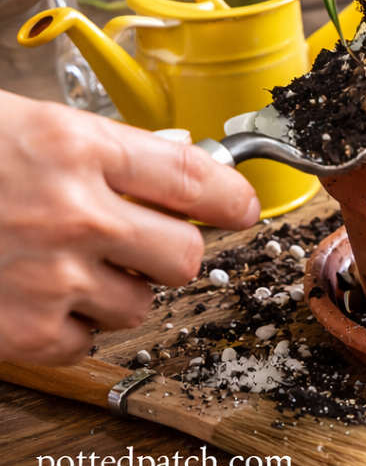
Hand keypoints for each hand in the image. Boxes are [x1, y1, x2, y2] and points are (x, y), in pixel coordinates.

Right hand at [0, 90, 259, 365]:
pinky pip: (88, 341)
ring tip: (73, 261)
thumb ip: (113, 147)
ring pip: (141, 303)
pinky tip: (41, 292)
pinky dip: (75, 324)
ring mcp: (46, 277)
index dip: (235, 197)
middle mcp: (72, 214)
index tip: (244, 207)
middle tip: (150, 238)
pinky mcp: (19, 331)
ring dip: (122, 287)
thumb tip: (179, 161)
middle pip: (186, 255)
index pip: (196, 179)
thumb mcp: (38, 124)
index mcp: (81, 149)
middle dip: (177, 249)